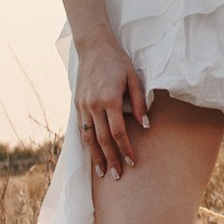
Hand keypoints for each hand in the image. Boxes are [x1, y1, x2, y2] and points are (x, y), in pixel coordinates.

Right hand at [75, 36, 149, 176]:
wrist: (94, 47)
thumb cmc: (117, 61)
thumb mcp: (133, 78)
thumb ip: (139, 103)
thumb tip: (146, 125)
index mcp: (109, 99)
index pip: (118, 132)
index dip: (126, 148)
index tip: (132, 161)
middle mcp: (93, 105)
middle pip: (102, 139)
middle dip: (111, 159)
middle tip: (118, 176)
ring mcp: (83, 105)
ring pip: (88, 137)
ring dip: (96, 156)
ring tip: (103, 172)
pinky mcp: (77, 104)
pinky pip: (81, 129)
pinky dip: (87, 143)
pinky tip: (93, 153)